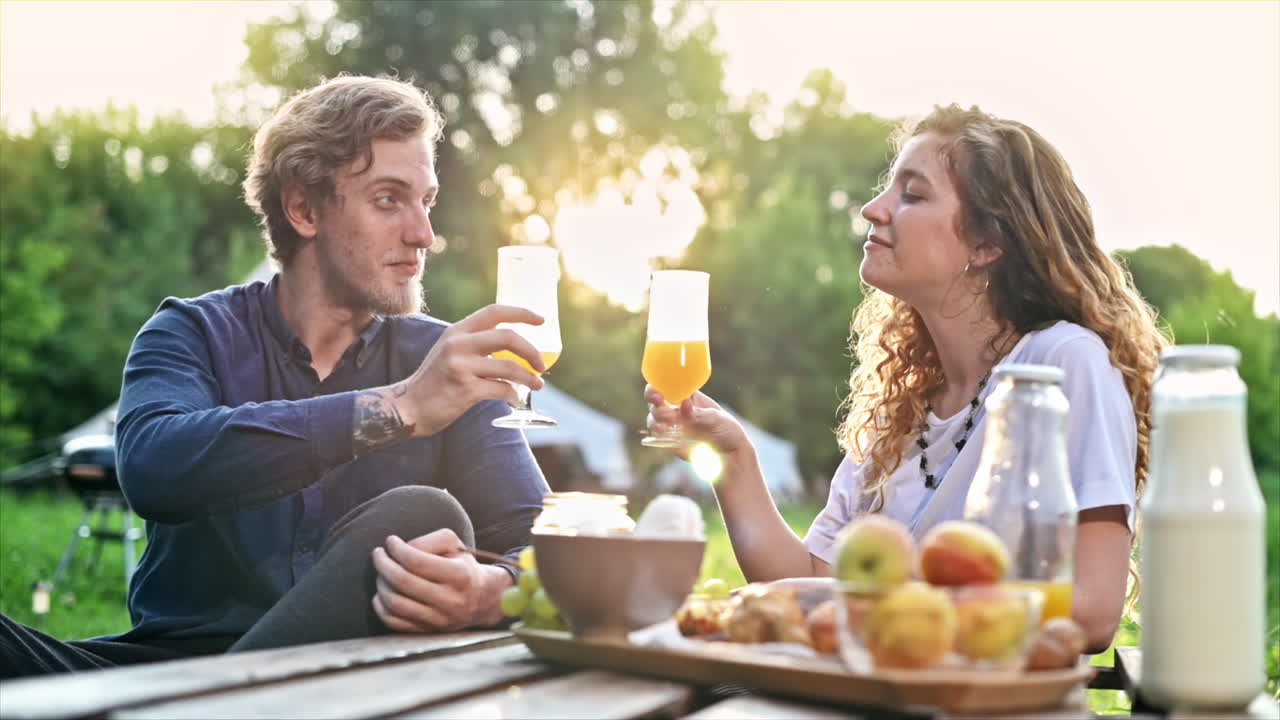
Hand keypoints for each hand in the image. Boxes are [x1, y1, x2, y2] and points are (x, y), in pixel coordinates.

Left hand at [370, 529, 510, 632]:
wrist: (482, 598)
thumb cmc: (462, 566)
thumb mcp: (453, 545)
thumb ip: (427, 541)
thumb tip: (397, 550)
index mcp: (459, 575)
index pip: (416, 561)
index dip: (397, 549)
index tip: (390, 541)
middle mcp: (450, 600)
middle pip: (402, 581)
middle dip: (383, 564)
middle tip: (378, 554)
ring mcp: (438, 620)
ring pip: (395, 603)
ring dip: (381, 584)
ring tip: (382, 572)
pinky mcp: (427, 632)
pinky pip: (393, 622)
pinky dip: (381, 605)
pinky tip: (383, 592)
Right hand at [394, 304, 547, 436]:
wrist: (408, 408)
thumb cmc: (434, 382)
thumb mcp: (449, 352)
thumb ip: (474, 344)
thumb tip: (512, 348)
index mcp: (457, 331)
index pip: (494, 312)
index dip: (521, 313)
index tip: (541, 320)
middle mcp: (458, 344)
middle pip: (508, 337)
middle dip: (532, 351)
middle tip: (542, 365)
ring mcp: (461, 366)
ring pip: (509, 367)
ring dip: (529, 377)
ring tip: (537, 385)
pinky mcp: (465, 389)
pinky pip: (501, 389)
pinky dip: (512, 394)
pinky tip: (513, 398)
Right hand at [645, 385, 749, 457]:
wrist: (730, 454)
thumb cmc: (726, 429)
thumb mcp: (716, 419)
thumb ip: (698, 414)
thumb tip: (684, 403)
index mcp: (688, 395)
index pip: (667, 385)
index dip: (658, 386)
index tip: (658, 391)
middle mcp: (677, 408)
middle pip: (655, 400)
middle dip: (653, 401)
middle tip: (660, 404)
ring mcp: (672, 424)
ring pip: (653, 418)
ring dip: (655, 418)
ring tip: (667, 423)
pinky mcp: (670, 441)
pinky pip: (657, 436)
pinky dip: (657, 433)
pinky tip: (665, 432)